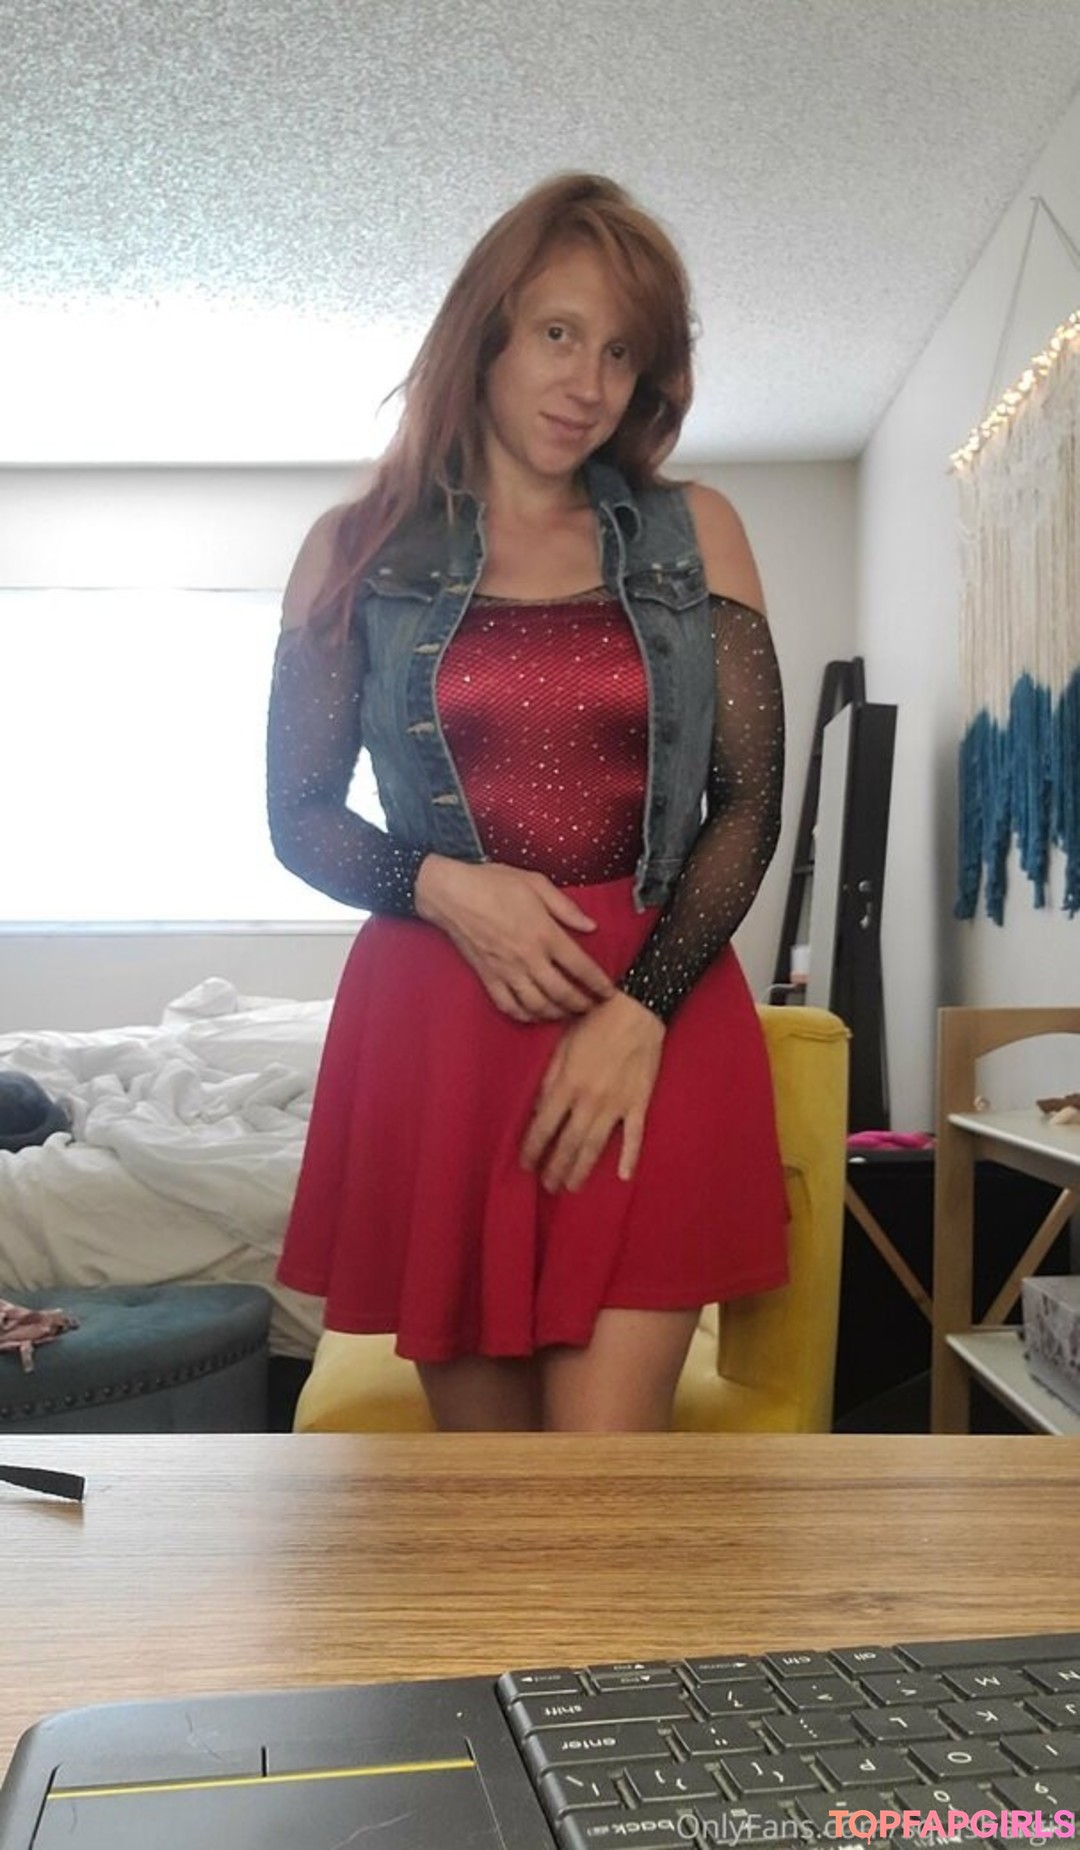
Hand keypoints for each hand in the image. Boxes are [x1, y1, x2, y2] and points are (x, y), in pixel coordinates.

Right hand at [413, 856, 615, 1023]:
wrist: (452, 893)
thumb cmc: (492, 883)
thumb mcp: (536, 883)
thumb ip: (566, 907)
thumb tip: (590, 926)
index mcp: (544, 933)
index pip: (580, 967)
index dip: (598, 983)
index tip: (608, 991)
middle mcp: (528, 957)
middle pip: (562, 992)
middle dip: (582, 1004)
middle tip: (592, 1007)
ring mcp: (507, 970)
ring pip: (538, 1005)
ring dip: (557, 1014)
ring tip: (568, 1013)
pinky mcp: (488, 977)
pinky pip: (509, 1006)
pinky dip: (524, 1016)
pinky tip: (534, 1015)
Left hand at [520, 991, 665, 1190]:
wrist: (637, 1011)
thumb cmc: (595, 1023)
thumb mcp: (562, 1046)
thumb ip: (550, 1080)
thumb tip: (539, 1111)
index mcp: (567, 1084)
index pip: (544, 1126)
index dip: (533, 1149)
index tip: (526, 1164)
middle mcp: (589, 1100)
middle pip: (568, 1143)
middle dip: (555, 1168)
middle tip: (548, 1185)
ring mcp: (616, 1105)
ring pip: (596, 1145)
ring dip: (581, 1169)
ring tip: (571, 1186)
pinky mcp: (638, 1103)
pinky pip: (634, 1136)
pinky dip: (630, 1157)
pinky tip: (624, 1176)